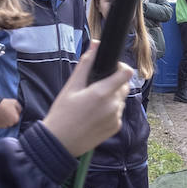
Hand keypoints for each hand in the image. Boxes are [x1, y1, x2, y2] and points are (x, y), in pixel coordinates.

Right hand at [0, 98, 21, 129]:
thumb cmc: (5, 103)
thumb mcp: (15, 102)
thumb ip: (19, 108)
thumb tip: (19, 112)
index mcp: (16, 119)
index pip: (17, 119)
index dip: (14, 115)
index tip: (10, 111)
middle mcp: (10, 124)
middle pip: (11, 122)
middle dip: (9, 118)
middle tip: (6, 112)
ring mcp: (4, 126)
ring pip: (6, 124)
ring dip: (5, 120)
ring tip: (1, 114)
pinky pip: (0, 125)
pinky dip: (0, 122)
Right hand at [41, 42, 132, 156]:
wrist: (59, 142)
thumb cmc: (62, 113)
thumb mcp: (71, 86)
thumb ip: (86, 64)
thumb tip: (95, 45)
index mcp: (102, 93)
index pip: (126, 73)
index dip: (120, 67)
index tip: (111, 68)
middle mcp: (113, 106)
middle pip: (124, 86)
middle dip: (114, 82)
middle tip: (95, 86)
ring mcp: (116, 118)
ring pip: (121, 99)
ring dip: (112, 97)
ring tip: (92, 102)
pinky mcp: (115, 128)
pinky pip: (118, 112)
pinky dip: (110, 110)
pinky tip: (94, 114)